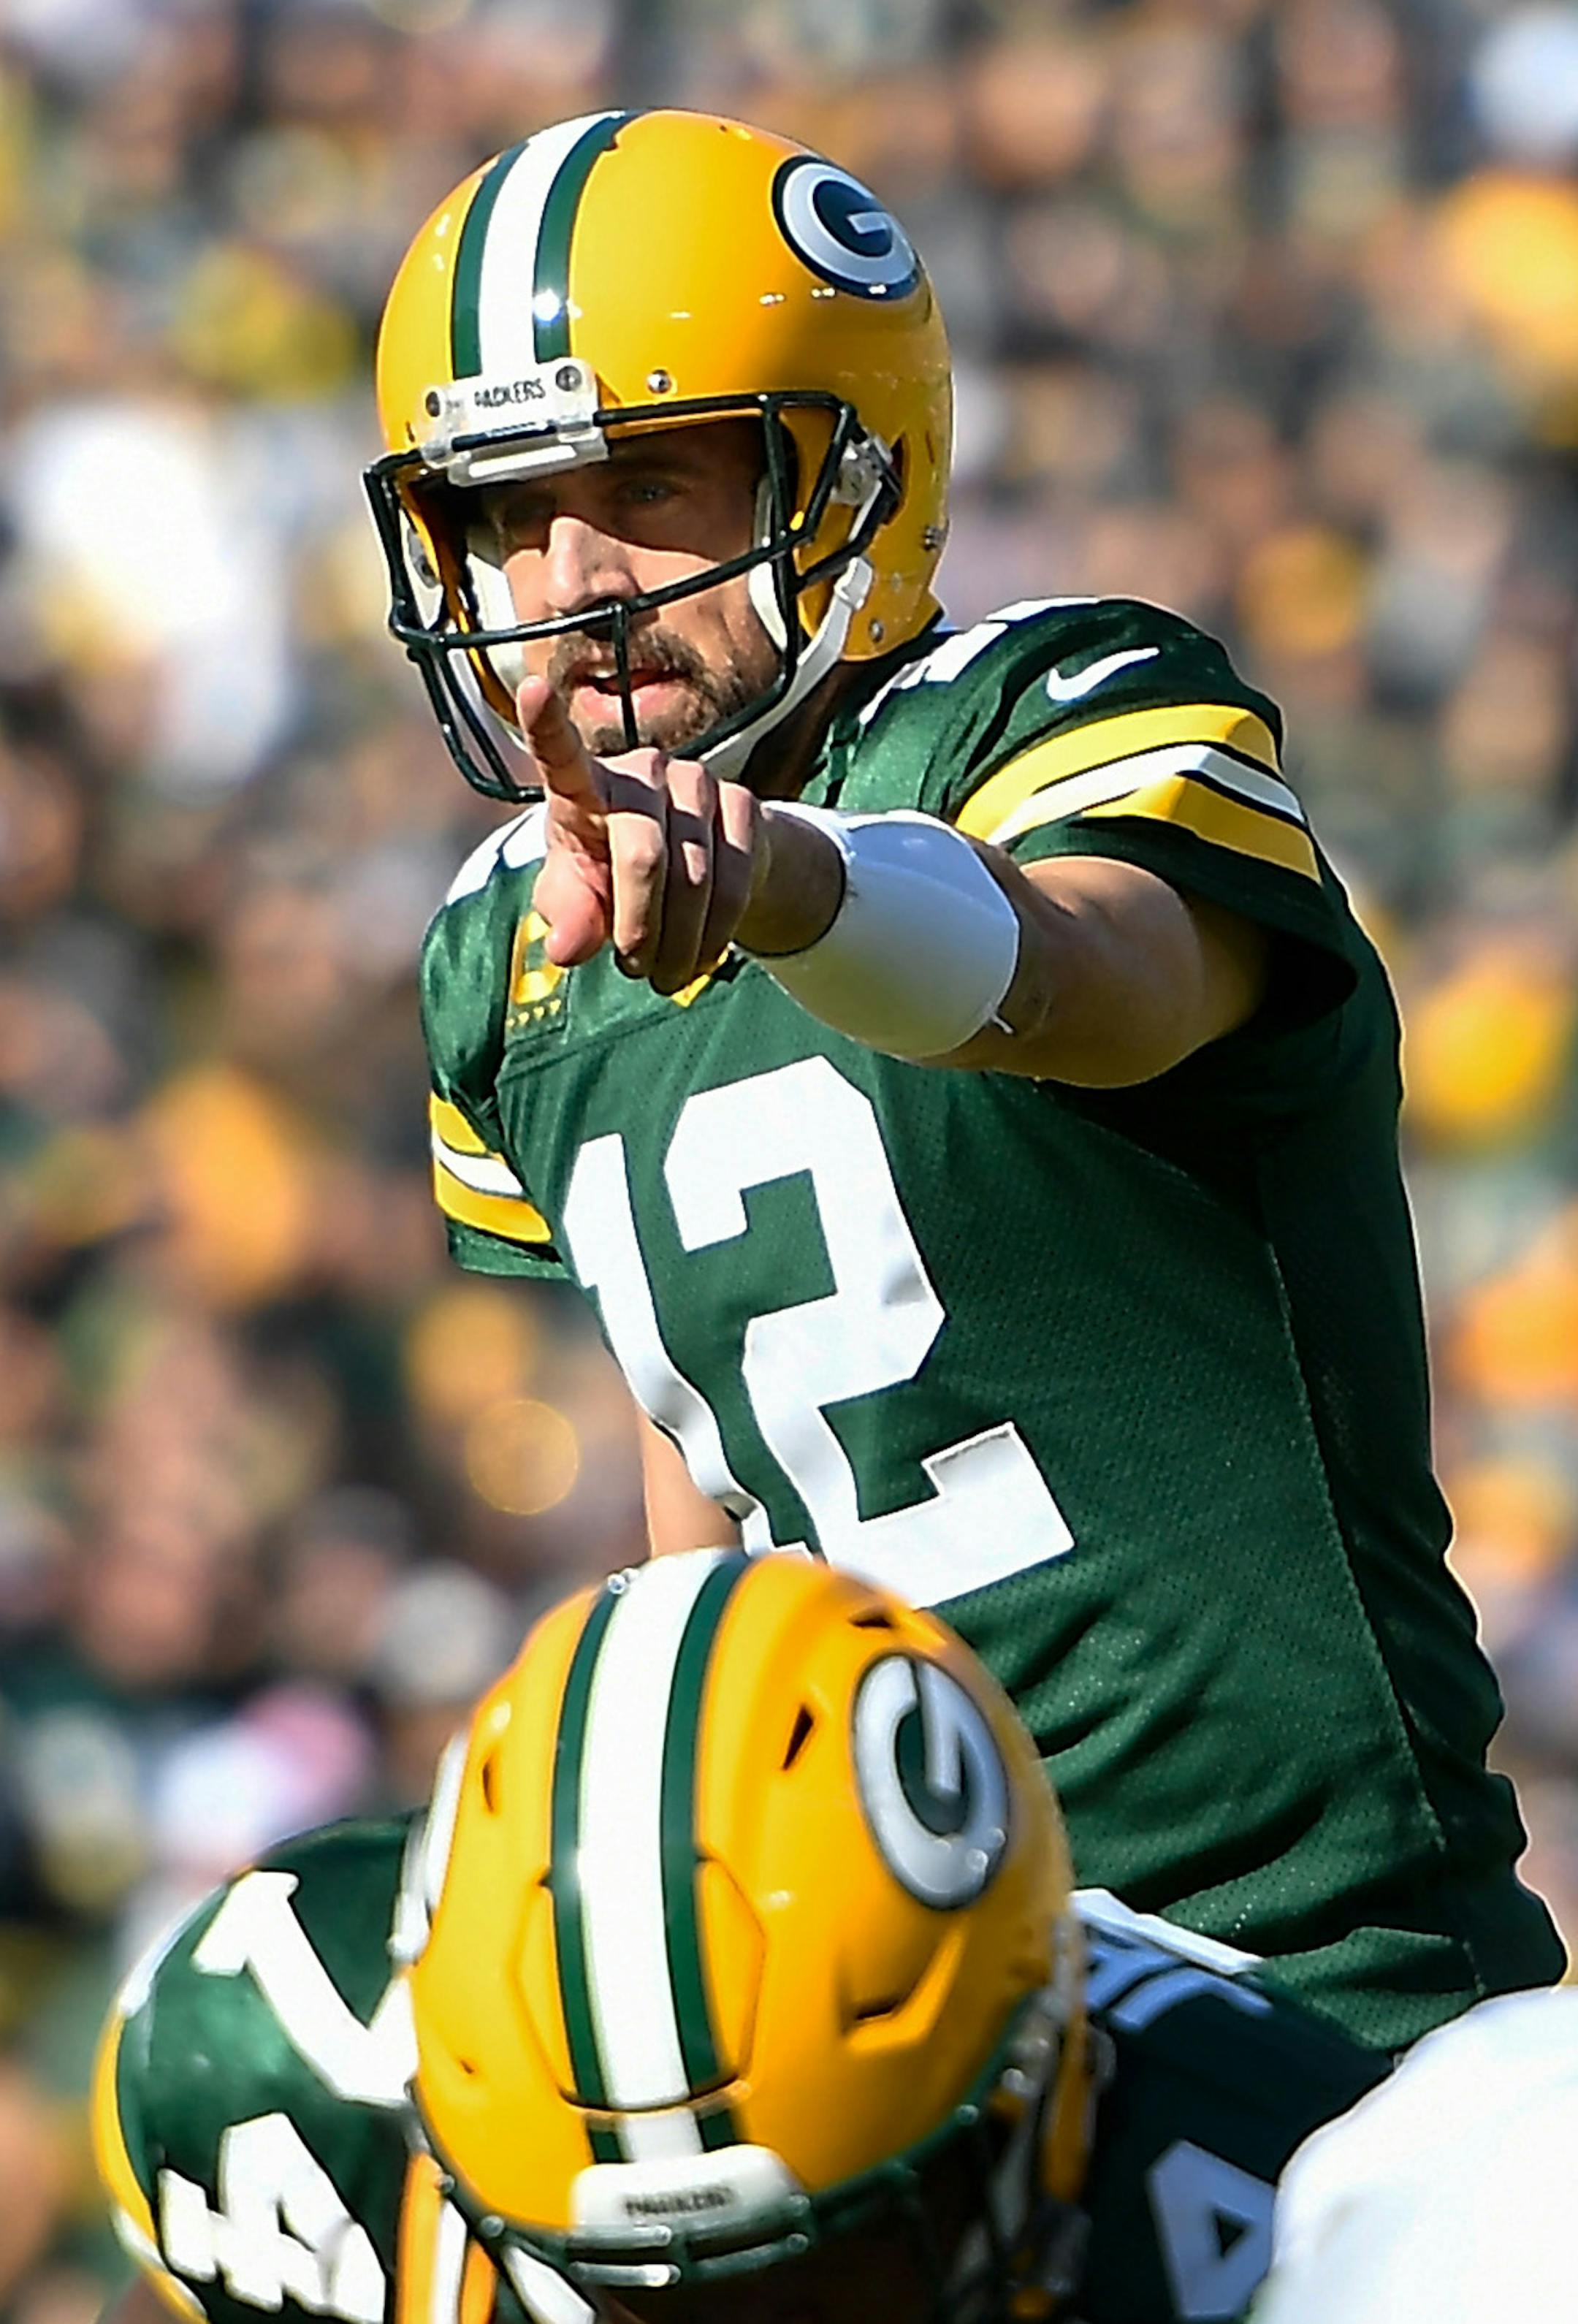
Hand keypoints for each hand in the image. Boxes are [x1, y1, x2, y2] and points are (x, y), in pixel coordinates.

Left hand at [518, 677, 761, 993]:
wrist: (693, 867)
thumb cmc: (609, 874)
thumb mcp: (577, 898)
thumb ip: (566, 916)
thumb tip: (566, 950)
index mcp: (583, 787)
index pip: (561, 755)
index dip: (545, 725)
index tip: (532, 689)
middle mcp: (641, 771)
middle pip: (643, 856)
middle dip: (638, 928)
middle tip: (634, 971)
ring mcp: (696, 782)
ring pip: (695, 880)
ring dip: (679, 944)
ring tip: (663, 977)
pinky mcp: (744, 804)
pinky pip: (736, 883)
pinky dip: (716, 935)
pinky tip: (700, 959)